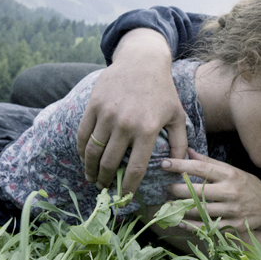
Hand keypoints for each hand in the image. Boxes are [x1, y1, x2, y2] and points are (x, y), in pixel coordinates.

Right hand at [77, 29, 187, 194]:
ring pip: (93, 151)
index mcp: (148, 129)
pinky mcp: (94, 105)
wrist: (142, 61)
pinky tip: (84, 158)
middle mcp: (126, 123)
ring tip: (92, 178)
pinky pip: (82, 134)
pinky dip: (81, 150)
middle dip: (106, 182)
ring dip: (90, 170)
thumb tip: (179, 168)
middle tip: (105, 190)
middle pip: (110, 163)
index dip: (129, 188)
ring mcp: (107, 113)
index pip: (136, 168)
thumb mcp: (177, 115)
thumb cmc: (163, 91)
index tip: (124, 198)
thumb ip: (180, 143)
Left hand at [161, 149, 260, 232]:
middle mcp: (231, 191)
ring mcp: (233, 210)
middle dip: (178, 189)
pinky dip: (192, 226)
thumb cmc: (245, 184)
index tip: (164, 163)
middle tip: (166, 188)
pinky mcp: (233, 226)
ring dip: (181, 209)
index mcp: (229, 174)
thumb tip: (187, 150)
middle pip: (198, 190)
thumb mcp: (230, 170)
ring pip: (201, 210)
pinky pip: (209, 227)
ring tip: (168, 205)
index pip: (201, 167)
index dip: (180, 165)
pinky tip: (180, 222)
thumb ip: (208, 161)